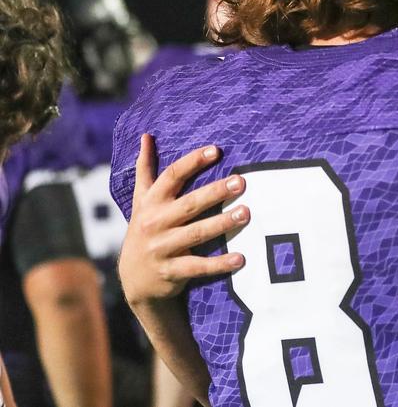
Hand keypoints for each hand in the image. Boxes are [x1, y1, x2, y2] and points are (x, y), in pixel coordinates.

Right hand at [119, 134, 248, 307]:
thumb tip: (147, 136)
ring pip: (195, 233)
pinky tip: (240, 258)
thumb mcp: (141, 201)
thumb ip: (146, 170)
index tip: (216, 150)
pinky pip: (198, 266)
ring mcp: (161, 248)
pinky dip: (219, 263)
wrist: (134, 279)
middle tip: (241, 181)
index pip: (171, 177)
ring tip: (246, 213)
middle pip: (188, 204)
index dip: (192, 162)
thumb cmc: (145, 230)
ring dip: (222, 223)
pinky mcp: (171, 271)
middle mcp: (154, 223)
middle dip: (215, 192)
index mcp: (150, 203)